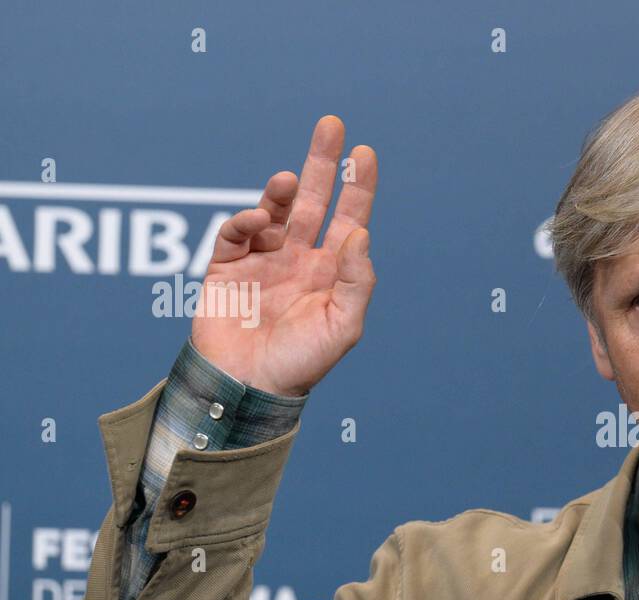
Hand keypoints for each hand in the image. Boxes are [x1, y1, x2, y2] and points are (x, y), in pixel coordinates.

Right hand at [190, 115, 376, 396]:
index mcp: (331, 271)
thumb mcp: (343, 326)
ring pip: (275, 211)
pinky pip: (237, 233)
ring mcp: (263, 260)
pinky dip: (246, 221)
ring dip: (282, 192)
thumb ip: (356, 281)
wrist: (248, 389)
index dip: (358, 187)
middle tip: (332, 125)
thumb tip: (359, 232)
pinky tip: (259, 221)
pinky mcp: (227, 267)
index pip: (348, 219)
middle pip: (313, 201)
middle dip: (323, 164)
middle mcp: (299, 259)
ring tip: (288, 181)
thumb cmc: (302, 363)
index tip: (365, 152)